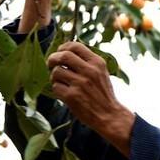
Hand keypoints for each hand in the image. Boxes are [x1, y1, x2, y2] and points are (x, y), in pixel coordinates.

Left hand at [48, 42, 134, 156]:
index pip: (75, 46)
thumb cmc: (103, 93)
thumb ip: (88, 61)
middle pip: (63, 56)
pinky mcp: (72, 96)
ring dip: (54, 77)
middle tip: (51, 63)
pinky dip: (57, 89)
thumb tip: (67, 51)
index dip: (63, 47)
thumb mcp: (101, 72)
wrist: (108, 114)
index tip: (59, 51)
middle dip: (52, 58)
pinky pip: (55, 87)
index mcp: (97, 62)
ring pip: (56, 72)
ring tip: (60, 81)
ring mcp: (80, 83)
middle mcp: (89, 71)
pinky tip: (64, 92)